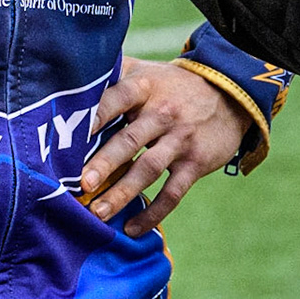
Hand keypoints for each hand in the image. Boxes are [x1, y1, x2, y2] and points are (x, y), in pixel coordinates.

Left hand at [81, 56, 251, 235]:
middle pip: (130, 139)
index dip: (96, 114)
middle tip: (82, 183)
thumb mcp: (147, 71)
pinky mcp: (195, 163)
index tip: (71, 133)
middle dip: (106, 162)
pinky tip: (131, 228)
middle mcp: (162, 113)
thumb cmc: (172, 85)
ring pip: (148, 169)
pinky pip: (172, 193)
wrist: (228, 95)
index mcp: (145, 88)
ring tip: (98, 212)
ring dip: (122, 192)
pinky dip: (153, 213)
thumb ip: (114, 72)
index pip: (117, 98)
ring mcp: (180, 140)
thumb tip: (72, 76)